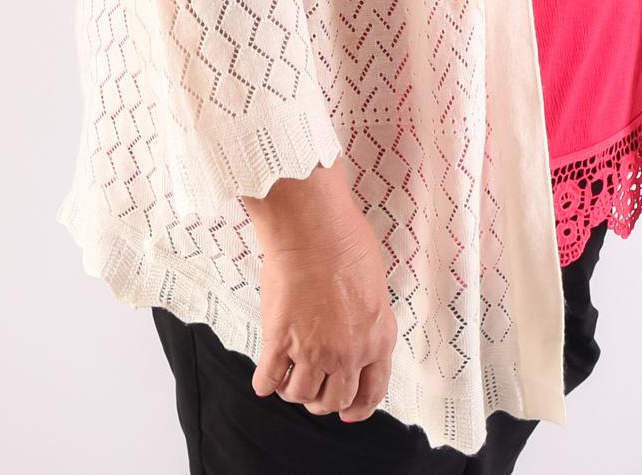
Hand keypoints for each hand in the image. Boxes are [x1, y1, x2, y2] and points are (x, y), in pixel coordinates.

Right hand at [251, 206, 398, 421]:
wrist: (313, 228)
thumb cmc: (345, 242)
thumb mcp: (374, 288)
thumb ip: (368, 321)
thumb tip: (356, 334)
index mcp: (377, 338)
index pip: (372, 390)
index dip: (358, 408)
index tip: (349, 413)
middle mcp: (348, 352)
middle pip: (334, 400)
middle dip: (322, 399)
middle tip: (312, 389)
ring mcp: (314, 351)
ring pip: (301, 395)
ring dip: (292, 390)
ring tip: (287, 377)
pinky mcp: (281, 342)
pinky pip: (269, 380)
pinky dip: (264, 383)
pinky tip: (264, 377)